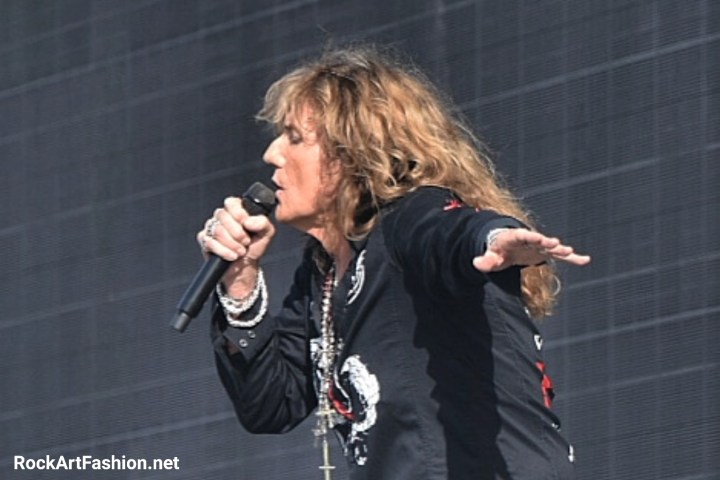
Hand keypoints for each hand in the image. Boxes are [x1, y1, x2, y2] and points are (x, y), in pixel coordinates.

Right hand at [197, 197, 275, 295]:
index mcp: (236, 209)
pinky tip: (232, 256)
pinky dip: (223, 251)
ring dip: (232, 243)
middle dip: (237, 232)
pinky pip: (209, 242)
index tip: (247, 226)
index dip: (238, 214)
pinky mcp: (204, 240)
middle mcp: (221, 216)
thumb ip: (263, 223)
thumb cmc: (254, 246)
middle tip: (246, 242)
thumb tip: (248, 222)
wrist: (245, 265)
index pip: (231, 203)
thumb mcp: (266, 233)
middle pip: (222, 216)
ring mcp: (211, 227)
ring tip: (241, 251)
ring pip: (217, 230)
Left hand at [472, 228, 590, 272]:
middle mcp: (529, 240)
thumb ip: (484, 261)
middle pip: (538, 240)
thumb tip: (475, 263)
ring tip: (569, 252)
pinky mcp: (545, 253)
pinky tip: (585, 260)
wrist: (506, 246)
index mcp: (514, 238)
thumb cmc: (497, 250)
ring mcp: (539, 246)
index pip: (522, 236)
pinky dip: (572, 258)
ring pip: (551, 248)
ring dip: (560, 250)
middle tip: (556, 243)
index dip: (530, 237)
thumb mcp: (490, 256)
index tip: (538, 238)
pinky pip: (560, 256)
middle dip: (546, 242)